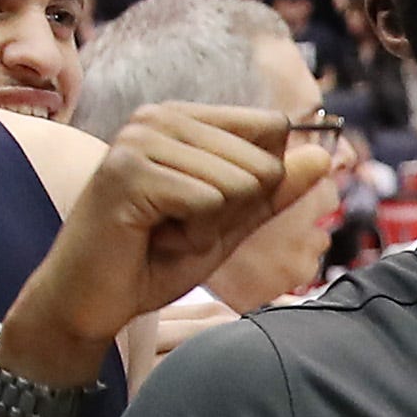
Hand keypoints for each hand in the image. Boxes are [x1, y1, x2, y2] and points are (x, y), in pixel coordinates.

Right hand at [0, 105, 334, 380]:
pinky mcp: (129, 171)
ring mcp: (140, 139)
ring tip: (164, 232)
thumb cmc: (154, 260)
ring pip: (238, 182)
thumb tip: (325, 155)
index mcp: (184, 119)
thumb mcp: (228, 223)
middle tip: (179, 227)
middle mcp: (160, 116)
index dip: (256, 186)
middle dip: (233, 212)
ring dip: (210, 227)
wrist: (92, 300)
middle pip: (262, 161)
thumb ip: (273, 191)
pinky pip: (208, 201)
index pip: (272, 128)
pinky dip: (191, 235)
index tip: (207, 208)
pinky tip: (152, 238)